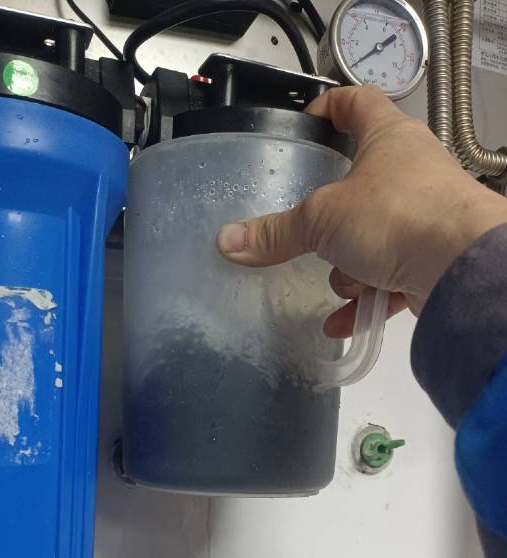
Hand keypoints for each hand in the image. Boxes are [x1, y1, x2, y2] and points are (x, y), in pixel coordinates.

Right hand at [217, 86, 506, 336]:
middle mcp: (411, 170)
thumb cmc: (398, 215)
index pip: (357, 103)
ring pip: (373, 236)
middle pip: (361, 183)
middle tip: (311, 231)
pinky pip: (389, 276)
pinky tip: (343, 321)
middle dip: (331, 218)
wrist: (460, 266)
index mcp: (388, 138)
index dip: (329, 107)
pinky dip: (366, 298)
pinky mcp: (431, 256)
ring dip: (349, 266)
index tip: (307, 124)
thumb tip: (230, 240)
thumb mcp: (322, 219)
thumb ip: (277, 232)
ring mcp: (424, 214)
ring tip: (343, 282)